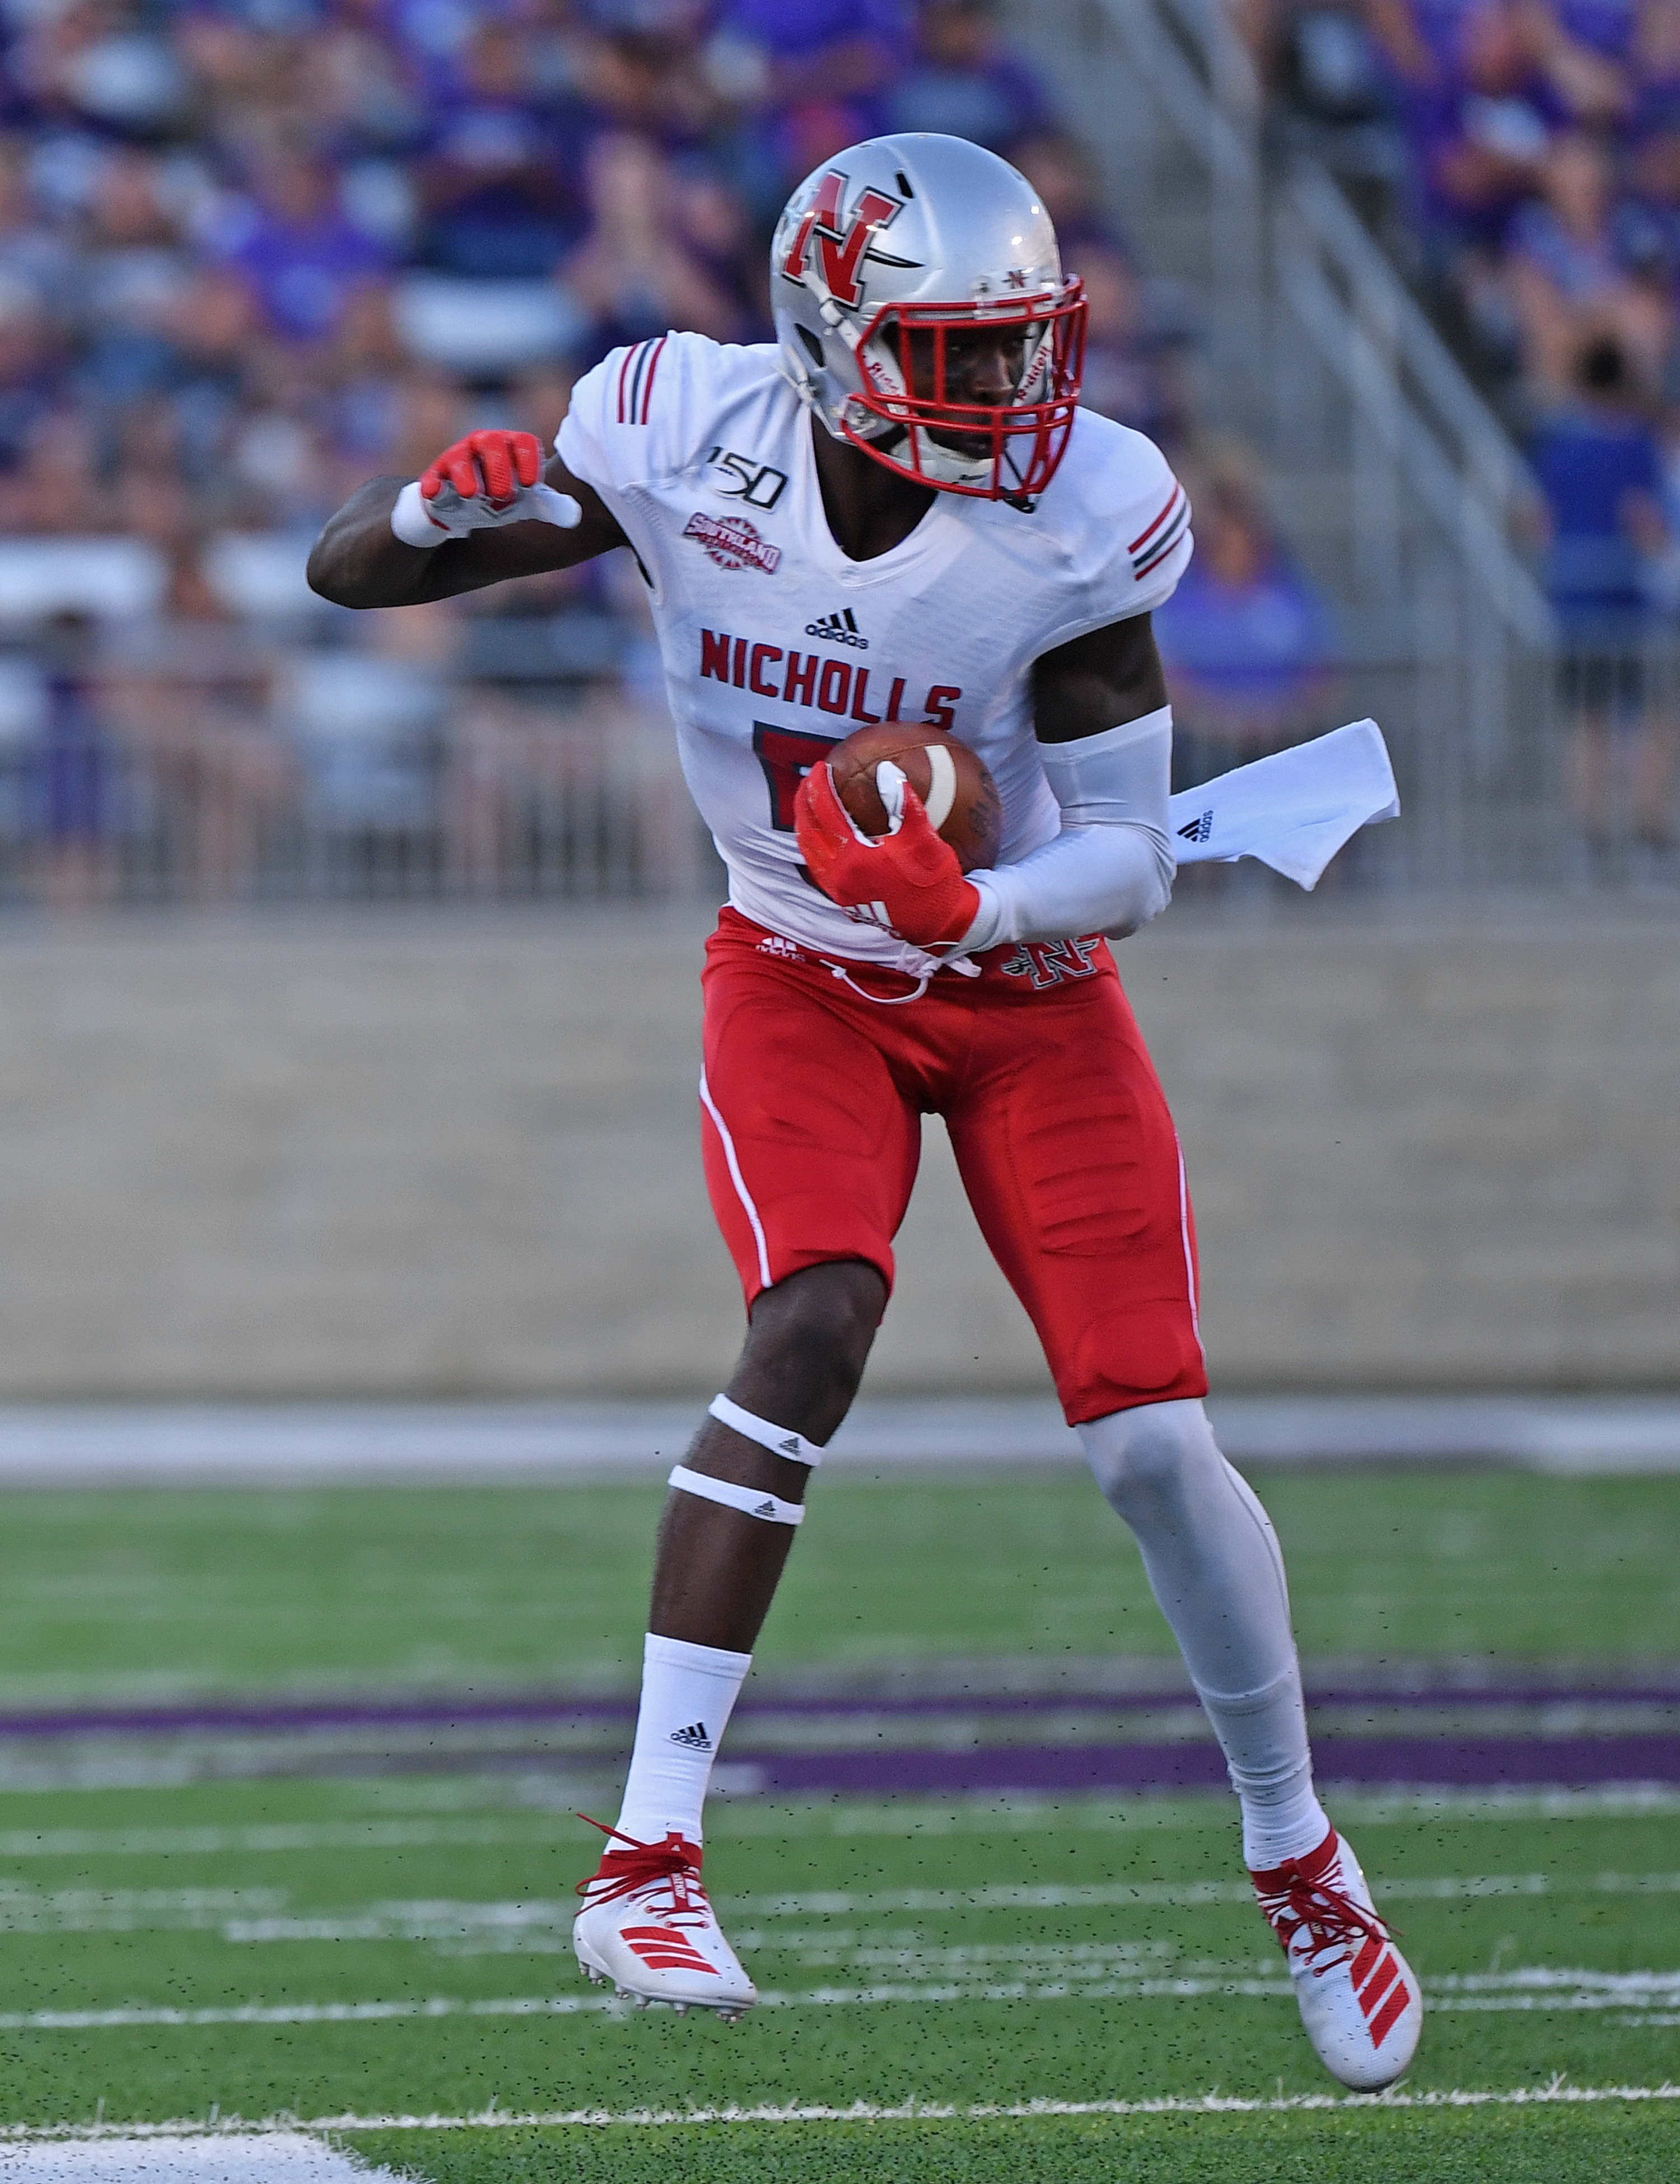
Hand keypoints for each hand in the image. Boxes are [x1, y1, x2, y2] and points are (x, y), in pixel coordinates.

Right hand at [392, 430, 580, 545]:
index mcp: (512, 448)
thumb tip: (578, 516)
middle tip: (505, 495)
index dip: (527, 459)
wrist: (469, 507)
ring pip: (459, 457)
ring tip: (474, 496)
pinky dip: (432, 485)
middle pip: (491, 442)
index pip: (523, 442)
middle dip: (499, 467)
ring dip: (466, 475)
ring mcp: (458, 461)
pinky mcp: (436, 478)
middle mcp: (484, 448)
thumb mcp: (528, 502)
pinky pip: (432, 477)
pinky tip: (433, 494)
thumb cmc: (504, 497)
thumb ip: (550, 506)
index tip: (531, 484)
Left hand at [794, 759, 980, 949]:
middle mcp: (839, 874)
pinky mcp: (843, 899)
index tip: (821, 766)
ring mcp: (838, 889)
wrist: (936, 923)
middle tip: (810, 780)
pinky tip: (820, 836)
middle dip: (804, 800)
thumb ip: (905, 806)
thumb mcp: (926, 841)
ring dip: (804, 822)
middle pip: (808, 829)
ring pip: (808, 849)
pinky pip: (816, 866)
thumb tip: (887, 771)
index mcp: (856, 856)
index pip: (827, 811)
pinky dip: (812, 845)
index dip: (821, 785)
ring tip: (808, 803)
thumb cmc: (934, 881)